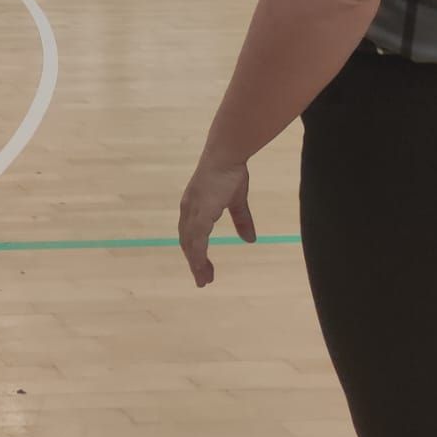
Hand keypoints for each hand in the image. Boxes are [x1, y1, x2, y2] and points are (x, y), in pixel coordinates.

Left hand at [178, 156, 255, 287]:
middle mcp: (188, 210)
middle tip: (204, 280)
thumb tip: (249, 240)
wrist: (227, 156)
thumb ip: (241, 220)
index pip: (191, 234)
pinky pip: (196, 238)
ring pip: (189, 243)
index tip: (203, 268)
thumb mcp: (237, 201)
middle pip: (187, 241)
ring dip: (195, 262)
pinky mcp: (199, 211)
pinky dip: (197, 254)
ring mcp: (192, 210)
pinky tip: (200, 266)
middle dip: (194, 261)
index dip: (196, 252)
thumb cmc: (230, 174)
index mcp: (194, 207)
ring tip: (203, 279)